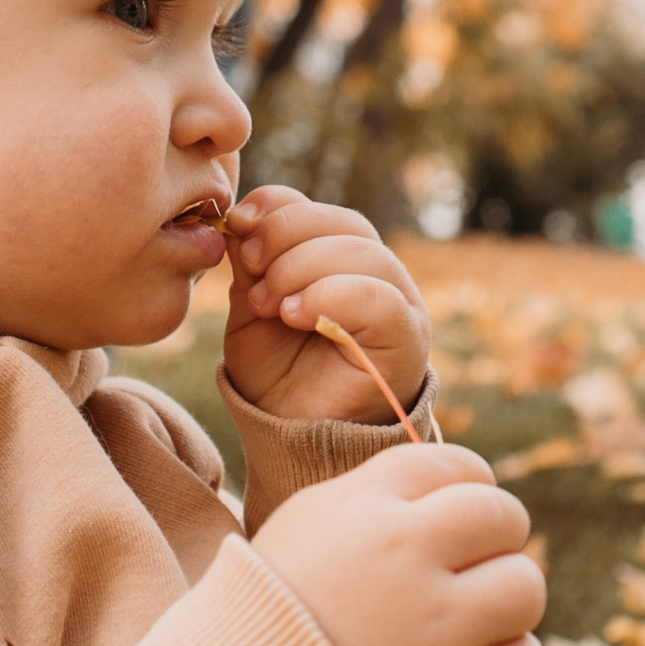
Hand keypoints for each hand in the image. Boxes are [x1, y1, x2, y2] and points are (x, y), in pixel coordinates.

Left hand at [218, 184, 429, 425]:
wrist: (294, 439)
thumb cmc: (277, 377)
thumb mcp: (251, 311)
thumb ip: (251, 265)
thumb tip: (239, 217)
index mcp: (337, 260)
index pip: (316, 210)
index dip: (277, 206)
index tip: (237, 223)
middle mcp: (376, 275)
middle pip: (345, 224)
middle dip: (288, 233)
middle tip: (250, 266)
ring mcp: (399, 304)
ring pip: (365, 254)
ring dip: (305, 267)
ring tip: (271, 304)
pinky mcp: (407, 338)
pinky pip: (382, 299)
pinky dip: (334, 295)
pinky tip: (296, 314)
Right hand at [254, 446, 545, 645]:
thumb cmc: (279, 608)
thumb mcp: (310, 523)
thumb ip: (386, 491)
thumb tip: (468, 481)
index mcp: (365, 506)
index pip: (458, 466)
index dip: (462, 493)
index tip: (446, 526)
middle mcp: (405, 553)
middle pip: (503, 516)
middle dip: (492, 543)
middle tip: (460, 576)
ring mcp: (437, 624)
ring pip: (525, 587)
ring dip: (503, 607)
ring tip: (460, 627)